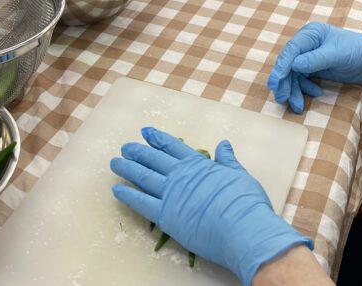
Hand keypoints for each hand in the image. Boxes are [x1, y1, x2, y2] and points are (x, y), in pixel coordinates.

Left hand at [111, 128, 311, 285]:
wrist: (244, 230)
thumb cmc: (246, 203)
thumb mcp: (239, 174)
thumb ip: (227, 159)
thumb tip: (223, 143)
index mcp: (198, 164)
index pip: (173, 146)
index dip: (158, 138)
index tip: (145, 132)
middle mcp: (180, 175)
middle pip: (153, 159)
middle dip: (137, 152)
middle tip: (125, 147)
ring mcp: (170, 194)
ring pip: (143, 177)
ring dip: (127, 169)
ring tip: (115, 162)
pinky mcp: (165, 216)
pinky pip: (141, 203)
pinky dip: (127, 195)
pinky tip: (116, 190)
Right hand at [267, 22, 361, 112]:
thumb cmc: (359, 51)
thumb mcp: (338, 55)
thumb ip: (315, 60)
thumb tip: (293, 65)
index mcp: (311, 34)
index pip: (291, 50)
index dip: (281, 66)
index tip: (275, 82)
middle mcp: (307, 43)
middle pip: (288, 63)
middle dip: (285, 82)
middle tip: (281, 98)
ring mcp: (310, 56)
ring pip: (294, 74)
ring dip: (294, 89)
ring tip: (297, 105)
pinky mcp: (315, 68)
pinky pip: (303, 79)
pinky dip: (305, 89)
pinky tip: (315, 93)